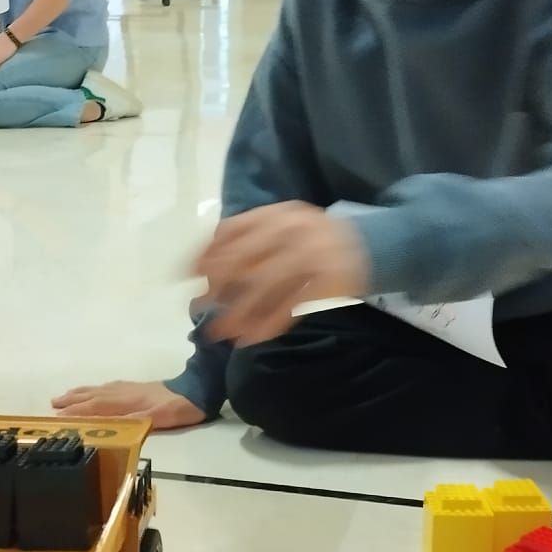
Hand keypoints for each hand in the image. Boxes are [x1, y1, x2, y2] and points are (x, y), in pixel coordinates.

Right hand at [52, 381, 209, 431]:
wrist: (199, 389)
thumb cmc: (179, 408)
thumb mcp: (160, 418)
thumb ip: (134, 420)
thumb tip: (108, 424)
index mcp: (127, 402)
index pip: (96, 407)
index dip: (77, 412)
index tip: (57, 417)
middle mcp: (125, 393)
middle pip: (94, 396)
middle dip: (73, 401)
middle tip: (53, 404)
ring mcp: (131, 388)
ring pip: (100, 390)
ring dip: (81, 393)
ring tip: (65, 396)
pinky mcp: (138, 387)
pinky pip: (110, 386)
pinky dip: (97, 389)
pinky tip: (97, 390)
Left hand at [194, 202, 369, 345]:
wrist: (367, 243)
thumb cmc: (310, 238)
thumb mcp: (280, 226)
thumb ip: (245, 237)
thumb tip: (198, 265)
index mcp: (277, 214)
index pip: (233, 230)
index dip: (205, 252)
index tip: (184, 275)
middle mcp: (294, 230)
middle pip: (246, 258)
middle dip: (219, 285)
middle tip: (201, 307)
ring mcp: (314, 255)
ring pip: (267, 286)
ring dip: (241, 312)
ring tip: (221, 332)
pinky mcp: (330, 281)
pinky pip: (293, 306)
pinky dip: (270, 324)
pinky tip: (252, 337)